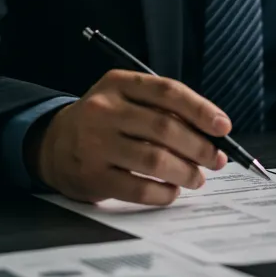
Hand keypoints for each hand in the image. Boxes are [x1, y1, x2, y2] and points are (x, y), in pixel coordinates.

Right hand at [27, 70, 229, 204]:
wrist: (52, 143)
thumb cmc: (105, 120)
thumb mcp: (124, 98)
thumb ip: (161, 107)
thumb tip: (210, 132)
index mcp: (118, 83)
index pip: (167, 91)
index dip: (200, 109)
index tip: (223, 127)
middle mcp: (104, 110)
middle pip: (164, 127)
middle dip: (199, 147)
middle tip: (217, 160)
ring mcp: (95, 144)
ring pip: (154, 160)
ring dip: (185, 172)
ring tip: (198, 178)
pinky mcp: (92, 176)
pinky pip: (137, 189)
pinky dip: (163, 193)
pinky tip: (172, 191)